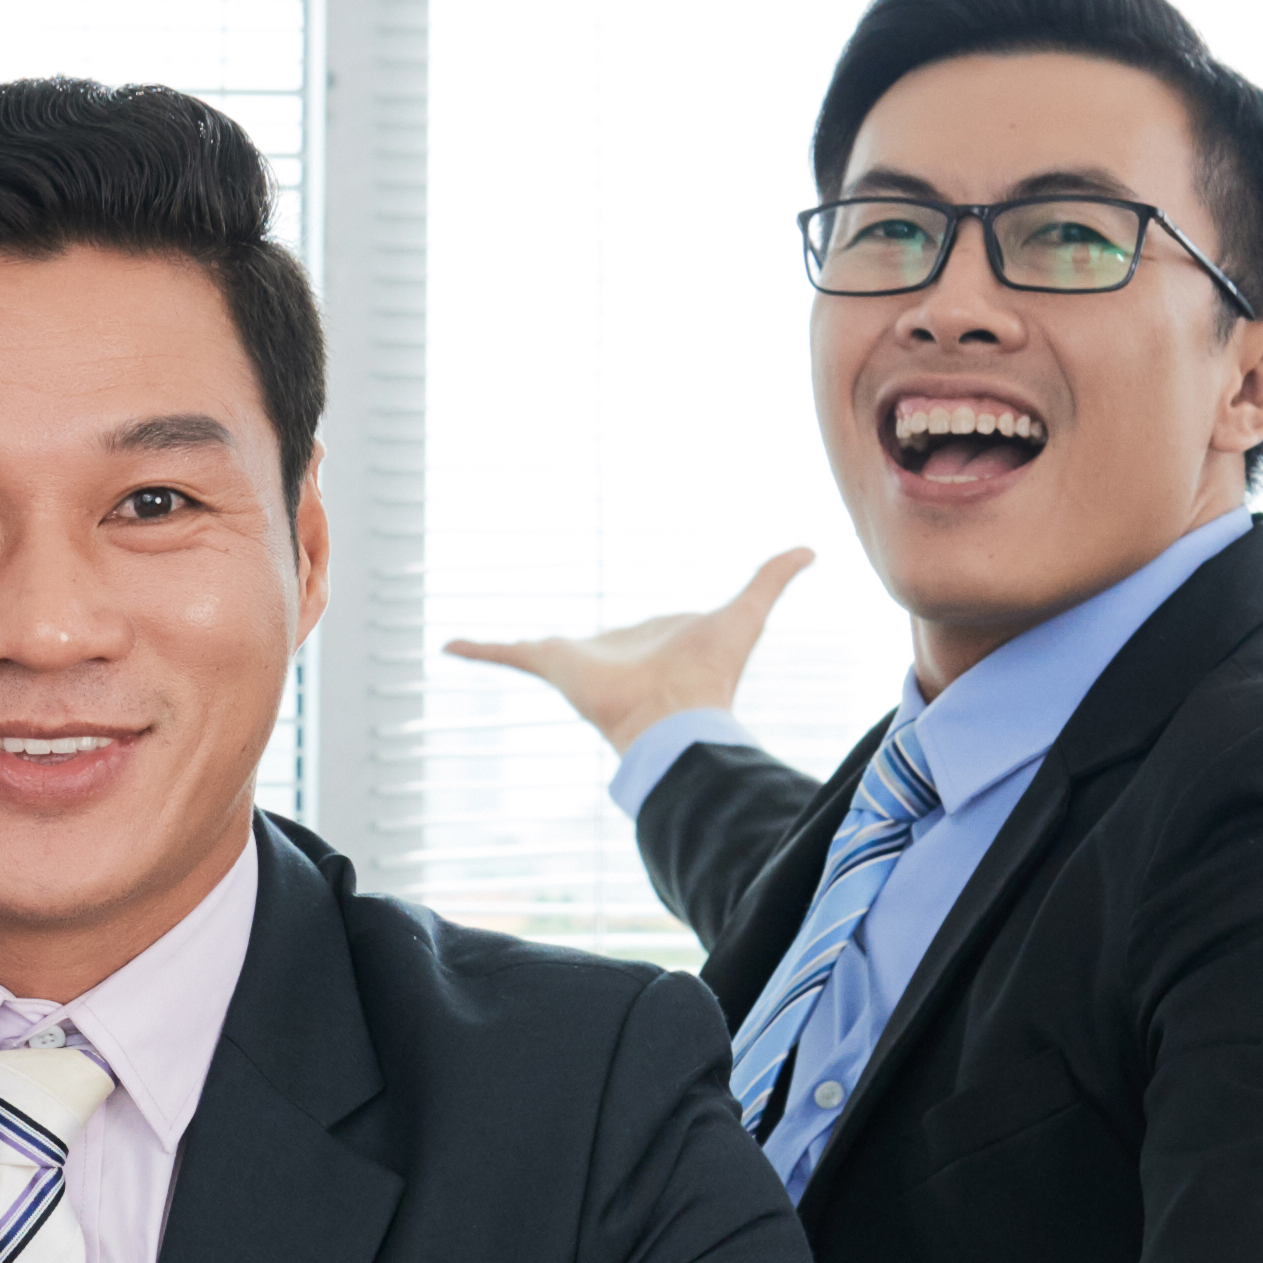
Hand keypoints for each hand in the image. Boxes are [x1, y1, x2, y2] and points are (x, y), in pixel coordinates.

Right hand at [443, 549, 815, 751]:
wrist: (676, 713)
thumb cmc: (710, 672)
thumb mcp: (746, 611)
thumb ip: (774, 579)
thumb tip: (811, 549)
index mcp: (647, 644)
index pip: (638, 633)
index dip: (642, 631)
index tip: (644, 632)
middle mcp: (608, 654)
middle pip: (582, 645)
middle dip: (564, 649)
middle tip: (546, 646)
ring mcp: (575, 661)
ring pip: (533, 650)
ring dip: (506, 650)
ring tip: (475, 646)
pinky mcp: (550, 662)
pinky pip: (504, 654)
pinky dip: (478, 650)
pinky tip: (451, 647)